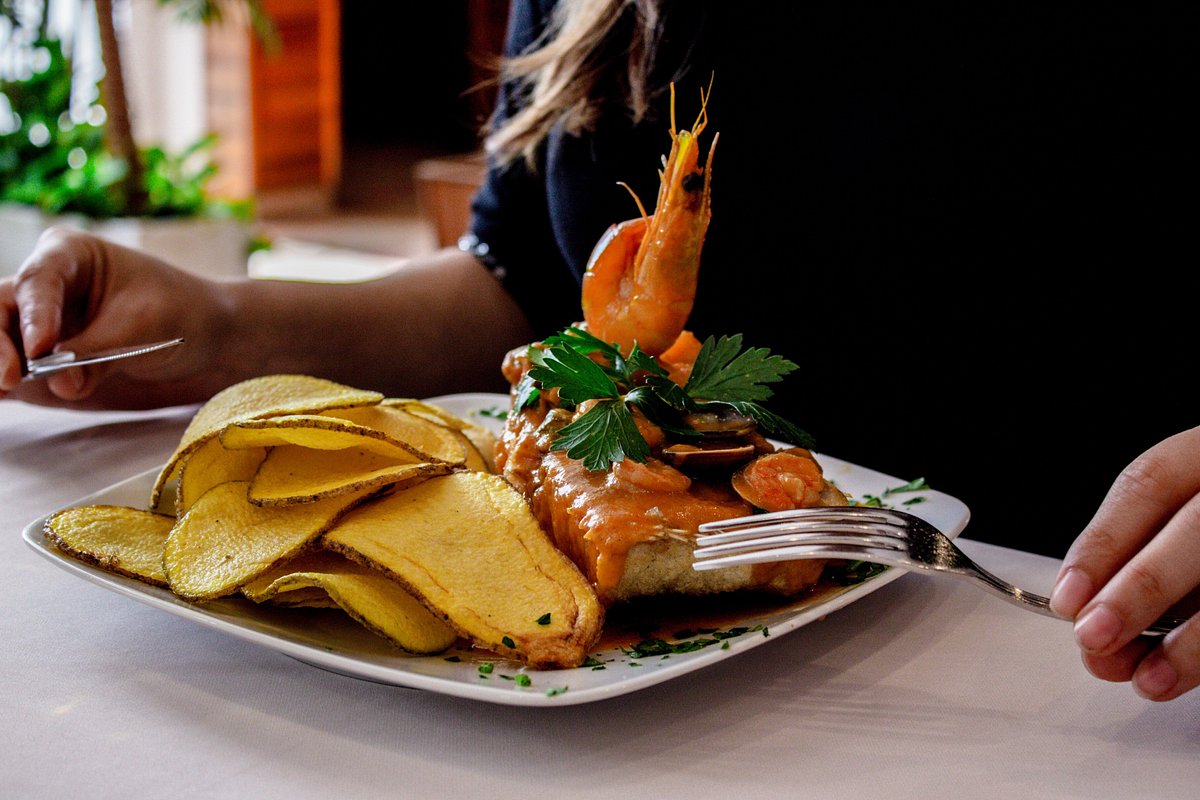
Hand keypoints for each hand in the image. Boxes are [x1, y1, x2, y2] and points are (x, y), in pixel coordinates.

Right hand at [0, 227, 232, 407]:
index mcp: (69, 254)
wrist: (202, 334)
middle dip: (0, 342)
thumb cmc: (177, 312)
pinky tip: (2, 395)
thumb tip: (60, 383)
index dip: (35, 315)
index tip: (39, 349)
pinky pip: (11, 364)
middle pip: (1, 307)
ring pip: (0, 337)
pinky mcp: (37, 356)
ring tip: (3, 386)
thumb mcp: (144, 329)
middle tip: (10, 377)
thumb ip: (98, 356)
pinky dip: (2, 382)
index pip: (39, 280)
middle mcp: (43, 284)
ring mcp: (35, 321)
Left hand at [1050, 426, 1199, 700]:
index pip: (1149, 483)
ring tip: (1148, 680)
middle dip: (1141, 588)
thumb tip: (1085, 616)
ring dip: (1191, 642)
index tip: (1067, 599)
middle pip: (1196, 529)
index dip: (1103, 542)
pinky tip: (1184, 675)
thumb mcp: (1172, 521)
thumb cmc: (1194, 529)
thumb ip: (1133, 558)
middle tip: (1094, 637)